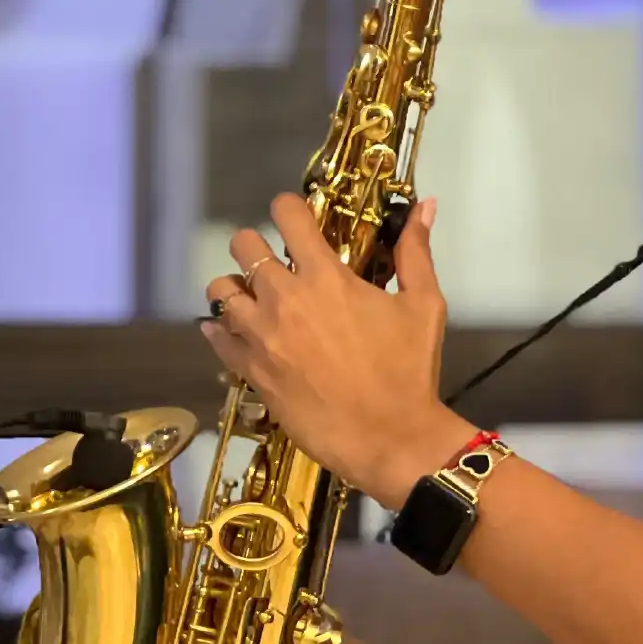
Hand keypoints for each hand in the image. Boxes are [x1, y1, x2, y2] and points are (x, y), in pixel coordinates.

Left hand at [200, 193, 474, 503]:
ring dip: (235, 287)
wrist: (389, 437)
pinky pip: (217, 337)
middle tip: (273, 261)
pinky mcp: (251, 371)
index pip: (287, 215)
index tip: (296, 217)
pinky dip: (220, 329)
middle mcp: (284, 298)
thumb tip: (425, 206)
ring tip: (253, 298)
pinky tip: (235, 331)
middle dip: (256, 246)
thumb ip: (415, 252)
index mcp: (325, 275)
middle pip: (243, 247)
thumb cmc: (409, 370)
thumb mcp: (424, 305)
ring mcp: (262, 336)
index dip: (288, 208)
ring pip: (220, 291)